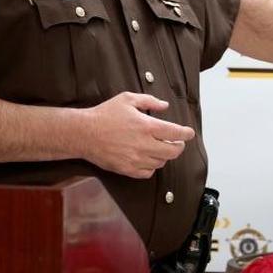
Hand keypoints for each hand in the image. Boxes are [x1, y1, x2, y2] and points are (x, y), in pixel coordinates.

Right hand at [79, 92, 194, 178]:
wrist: (83, 133)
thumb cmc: (104, 115)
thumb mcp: (127, 99)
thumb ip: (149, 101)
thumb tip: (164, 105)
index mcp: (146, 126)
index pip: (175, 133)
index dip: (186, 134)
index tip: (189, 133)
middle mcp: (143, 144)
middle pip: (173, 152)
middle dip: (179, 147)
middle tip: (177, 142)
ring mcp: (135, 159)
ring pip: (161, 162)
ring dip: (164, 156)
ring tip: (159, 148)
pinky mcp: (127, 169)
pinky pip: (148, 173)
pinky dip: (151, 166)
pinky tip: (147, 158)